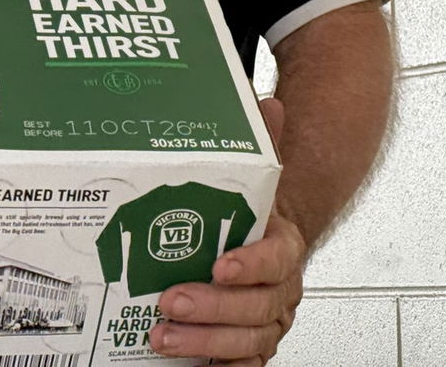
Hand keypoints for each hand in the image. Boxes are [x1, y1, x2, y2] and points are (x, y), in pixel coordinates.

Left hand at [150, 99, 304, 364]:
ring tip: (162, 336)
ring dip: (205, 342)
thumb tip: (266, 104)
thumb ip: (261, 147)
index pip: (277, 258)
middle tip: (171, 299)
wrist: (260, 259)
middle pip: (260, 307)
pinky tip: (186, 364)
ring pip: (249, 342)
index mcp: (283, 247)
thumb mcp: (254, 184)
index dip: (251, 264)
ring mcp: (268, 325)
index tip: (220, 263)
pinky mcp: (251, 353)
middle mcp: (281, 290)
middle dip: (215, 307)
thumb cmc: (250, 224)